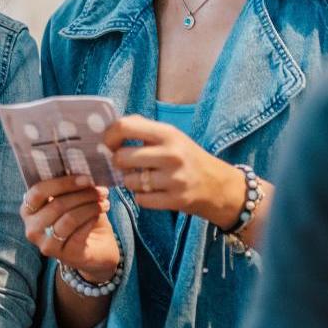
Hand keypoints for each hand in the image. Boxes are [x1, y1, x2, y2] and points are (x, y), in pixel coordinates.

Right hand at [20, 174, 120, 282]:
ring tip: (104, 202)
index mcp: (28, 209)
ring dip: (90, 207)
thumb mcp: (71, 200)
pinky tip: (100, 213)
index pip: (38, 191)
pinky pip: (80, 232)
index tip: (86, 178)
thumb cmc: (80, 219)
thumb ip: (69, 186)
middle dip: (83, 195)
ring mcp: (46, 244)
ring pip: (69, 218)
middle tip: (101, 190)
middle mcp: (32, 229)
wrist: (96, 249)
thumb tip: (80, 167)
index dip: (63, 183)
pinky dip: (92, 219)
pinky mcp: (65, 255)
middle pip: (57, 205)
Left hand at [102, 114, 242, 225]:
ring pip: (129, 181)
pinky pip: (141, 199)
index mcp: (167, 133)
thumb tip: (110, 128)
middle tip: (125, 165)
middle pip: (121, 158)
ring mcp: (174, 178)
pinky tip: (153, 191)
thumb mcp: (171, 135)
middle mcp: (171, 154)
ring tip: (144, 178)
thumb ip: (142, 128)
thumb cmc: (187, 157)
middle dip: (118, 163)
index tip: (108, 144)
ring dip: (130, 182)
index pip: (125, 127)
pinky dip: (142, 197)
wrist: (218, 185)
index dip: (109, 136)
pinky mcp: (175, 200)